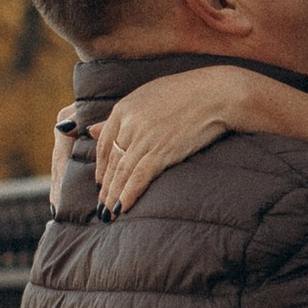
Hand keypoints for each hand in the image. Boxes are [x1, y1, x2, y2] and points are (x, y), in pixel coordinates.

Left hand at [95, 68, 295, 213]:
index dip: (100, 167)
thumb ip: (119, 117)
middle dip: (106, 187)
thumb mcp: (146, 97)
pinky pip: (139, 177)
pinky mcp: (162, 150)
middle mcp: (129, 123)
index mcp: (123, 109)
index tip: (100, 182)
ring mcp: (144, 138)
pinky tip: (122, 208)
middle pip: (111, 161)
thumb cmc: (185, 93)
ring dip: (113, 196)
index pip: (103, 144)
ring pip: (122, 172)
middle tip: (102, 206)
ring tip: (109, 214)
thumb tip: (90, 130)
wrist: (216, 94)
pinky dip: (129, 194)